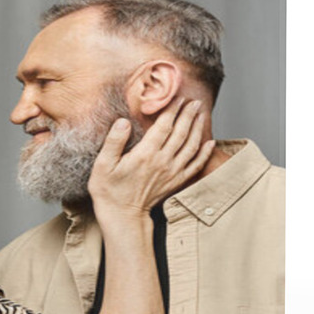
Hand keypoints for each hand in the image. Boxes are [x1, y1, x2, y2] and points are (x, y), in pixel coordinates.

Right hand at [88, 99, 214, 219]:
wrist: (122, 215)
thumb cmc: (109, 190)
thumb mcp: (103, 164)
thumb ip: (114, 141)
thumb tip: (123, 122)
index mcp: (145, 154)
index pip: (163, 126)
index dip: (172, 110)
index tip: (177, 98)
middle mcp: (162, 161)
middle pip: (181, 132)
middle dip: (188, 114)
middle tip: (194, 101)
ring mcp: (172, 172)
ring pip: (191, 146)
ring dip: (197, 128)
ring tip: (201, 114)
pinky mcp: (176, 182)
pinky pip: (195, 165)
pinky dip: (204, 153)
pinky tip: (210, 143)